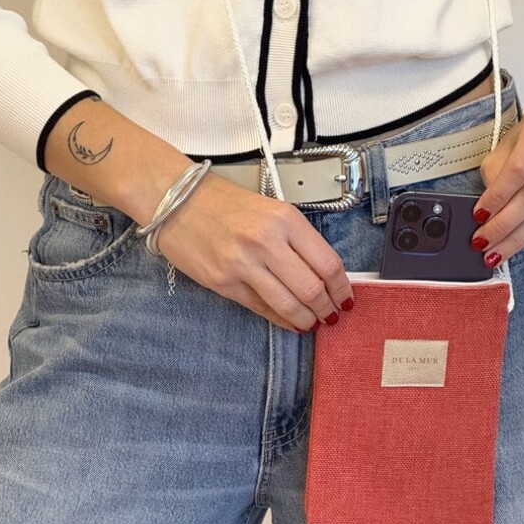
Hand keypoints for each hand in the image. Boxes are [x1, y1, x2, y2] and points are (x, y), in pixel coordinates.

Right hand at [154, 172, 354, 333]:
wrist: (178, 201)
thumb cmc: (224, 203)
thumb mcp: (271, 211)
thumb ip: (297, 240)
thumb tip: (323, 275)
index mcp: (285, 219)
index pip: (327, 262)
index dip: (342, 287)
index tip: (346, 296)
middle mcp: (266, 241)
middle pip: (312, 289)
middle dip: (327, 308)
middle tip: (332, 314)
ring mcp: (243, 264)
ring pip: (288, 305)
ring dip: (307, 319)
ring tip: (313, 322)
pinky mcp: (224, 283)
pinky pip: (261, 308)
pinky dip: (280, 319)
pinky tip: (289, 321)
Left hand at [470, 82, 523, 266]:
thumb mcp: (505, 146)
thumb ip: (495, 174)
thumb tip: (486, 212)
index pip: (519, 170)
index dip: (498, 196)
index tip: (479, 216)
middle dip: (505, 225)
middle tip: (484, 241)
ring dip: (518, 237)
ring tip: (496, 251)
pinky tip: (517, 241)